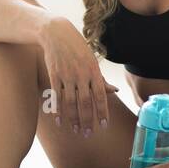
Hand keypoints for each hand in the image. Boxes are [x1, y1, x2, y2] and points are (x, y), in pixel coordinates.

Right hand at [36, 15, 120, 138]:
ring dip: (73, 118)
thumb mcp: (91, 61)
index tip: (104, 126)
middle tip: (88, 134)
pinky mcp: (54, 75)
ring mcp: (66, 75)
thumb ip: (100, 78)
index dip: (102, 112)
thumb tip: (114, 91)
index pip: (100, 95)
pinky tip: (59, 121)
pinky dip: (57, 110)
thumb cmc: (77, 48)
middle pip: (85, 102)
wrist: (56, 33)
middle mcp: (81, 74)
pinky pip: (56, 96)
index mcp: (93, 71)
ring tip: (76, 130)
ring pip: (70, 102)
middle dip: (87, 120)